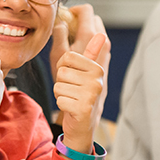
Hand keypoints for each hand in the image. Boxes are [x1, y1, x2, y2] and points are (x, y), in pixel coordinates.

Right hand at [50, 4, 109, 83]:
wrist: (86, 99)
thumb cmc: (69, 78)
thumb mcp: (58, 53)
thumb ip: (59, 33)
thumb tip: (60, 21)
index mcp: (89, 35)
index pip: (86, 10)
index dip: (74, 10)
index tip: (65, 16)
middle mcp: (102, 39)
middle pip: (93, 18)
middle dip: (80, 19)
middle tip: (67, 28)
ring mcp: (106, 47)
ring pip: (96, 28)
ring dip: (84, 29)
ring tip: (71, 40)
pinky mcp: (107, 55)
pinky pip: (98, 40)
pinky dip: (89, 39)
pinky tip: (79, 50)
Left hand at [53, 33, 110, 152]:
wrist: (83, 125)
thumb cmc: (79, 94)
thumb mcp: (83, 72)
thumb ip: (89, 52)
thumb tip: (100, 34)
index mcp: (97, 68)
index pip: (68, 57)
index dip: (63, 67)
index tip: (72, 77)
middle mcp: (97, 80)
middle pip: (61, 71)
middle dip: (61, 82)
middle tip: (71, 91)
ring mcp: (91, 94)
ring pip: (58, 85)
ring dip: (60, 94)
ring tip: (71, 98)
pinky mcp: (83, 108)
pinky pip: (59, 99)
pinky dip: (61, 105)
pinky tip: (71, 108)